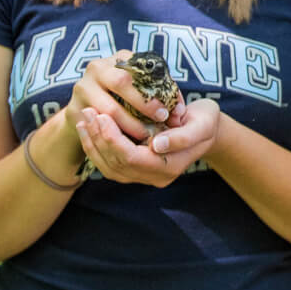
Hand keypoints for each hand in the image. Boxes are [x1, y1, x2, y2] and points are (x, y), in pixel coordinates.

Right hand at [65, 52, 177, 139]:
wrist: (87, 111)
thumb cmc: (126, 101)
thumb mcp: (142, 91)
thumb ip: (162, 96)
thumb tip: (180, 113)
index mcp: (119, 58)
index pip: (143, 69)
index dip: (160, 89)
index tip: (170, 110)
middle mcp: (98, 68)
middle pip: (122, 82)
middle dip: (144, 105)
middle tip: (160, 121)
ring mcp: (83, 87)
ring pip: (109, 108)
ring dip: (130, 124)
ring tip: (146, 135)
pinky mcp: (74, 109)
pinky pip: (97, 123)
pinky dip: (114, 133)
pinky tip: (128, 142)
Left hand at [75, 97, 219, 186]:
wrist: (207, 129)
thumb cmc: (205, 121)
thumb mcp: (202, 124)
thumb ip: (182, 136)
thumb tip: (156, 145)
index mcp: (169, 167)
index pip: (131, 158)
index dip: (113, 139)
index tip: (102, 115)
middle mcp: (155, 177)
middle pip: (116, 164)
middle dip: (98, 138)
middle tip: (88, 112)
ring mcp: (144, 175)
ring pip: (109, 167)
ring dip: (93, 144)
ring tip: (83, 120)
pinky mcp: (136, 168)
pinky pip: (110, 164)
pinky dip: (96, 148)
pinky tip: (89, 130)